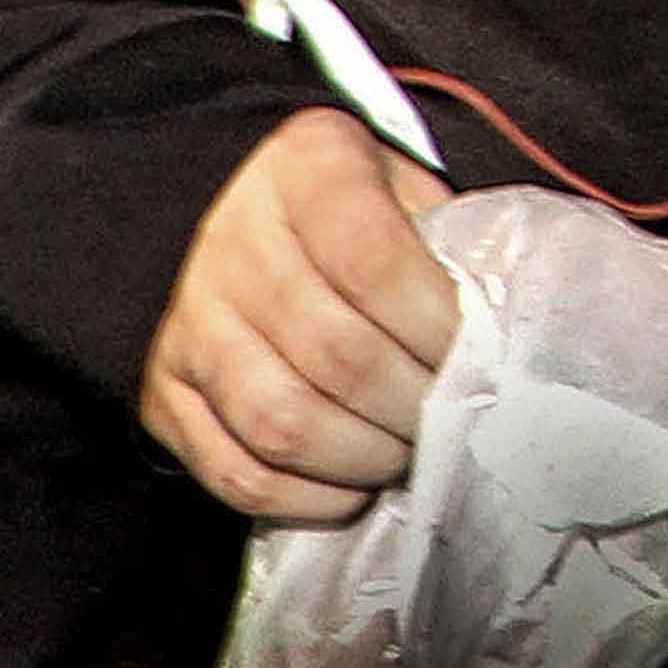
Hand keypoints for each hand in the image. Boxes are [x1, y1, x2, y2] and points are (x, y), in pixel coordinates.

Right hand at [144, 105, 457, 523]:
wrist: (226, 203)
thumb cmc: (353, 202)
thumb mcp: (403, 182)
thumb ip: (446, 239)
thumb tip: (503, 329)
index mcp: (306, 169)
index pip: (374, 264)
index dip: (435, 326)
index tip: (476, 356)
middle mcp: (231, 245)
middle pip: (335, 354)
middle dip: (412, 404)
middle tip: (452, 417)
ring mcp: (189, 324)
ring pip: (281, 422)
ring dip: (363, 456)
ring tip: (406, 451)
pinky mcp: (163, 393)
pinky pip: (233, 469)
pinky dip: (303, 498)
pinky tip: (351, 488)